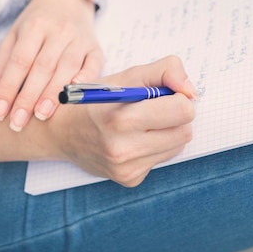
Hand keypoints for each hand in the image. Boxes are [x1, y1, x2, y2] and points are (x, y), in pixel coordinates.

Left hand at [0, 0, 103, 131]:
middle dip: (29, 97)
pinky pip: (93, 65)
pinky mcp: (95, 47)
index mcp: (33, 27)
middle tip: (18, 122)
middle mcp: (58, 31)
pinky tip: (75, 95)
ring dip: (54, 94)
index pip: (19, 61)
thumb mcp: (14, 36)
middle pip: (42, 67)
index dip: (8, 88)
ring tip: (41, 116)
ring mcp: (79, 39)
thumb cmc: (36, 24)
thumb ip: (1, 65)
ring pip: (66, 68)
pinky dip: (85, 80)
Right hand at [49, 55, 197, 186]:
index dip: (178, 97)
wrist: (60, 132)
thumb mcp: (126, 76)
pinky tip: (133, 139)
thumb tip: (192, 91)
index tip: (164, 93)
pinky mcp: (130, 179)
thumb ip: (164, 71)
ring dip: (167, 131)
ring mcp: (127, 168)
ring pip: (178, 146)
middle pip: (185, 131)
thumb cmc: (96, 99)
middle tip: (153, 108)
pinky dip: (155, 146)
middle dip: (176, 116)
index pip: (182, 110)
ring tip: (141, 124)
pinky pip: (163, 159)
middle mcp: (123, 149)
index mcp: (121, 118)